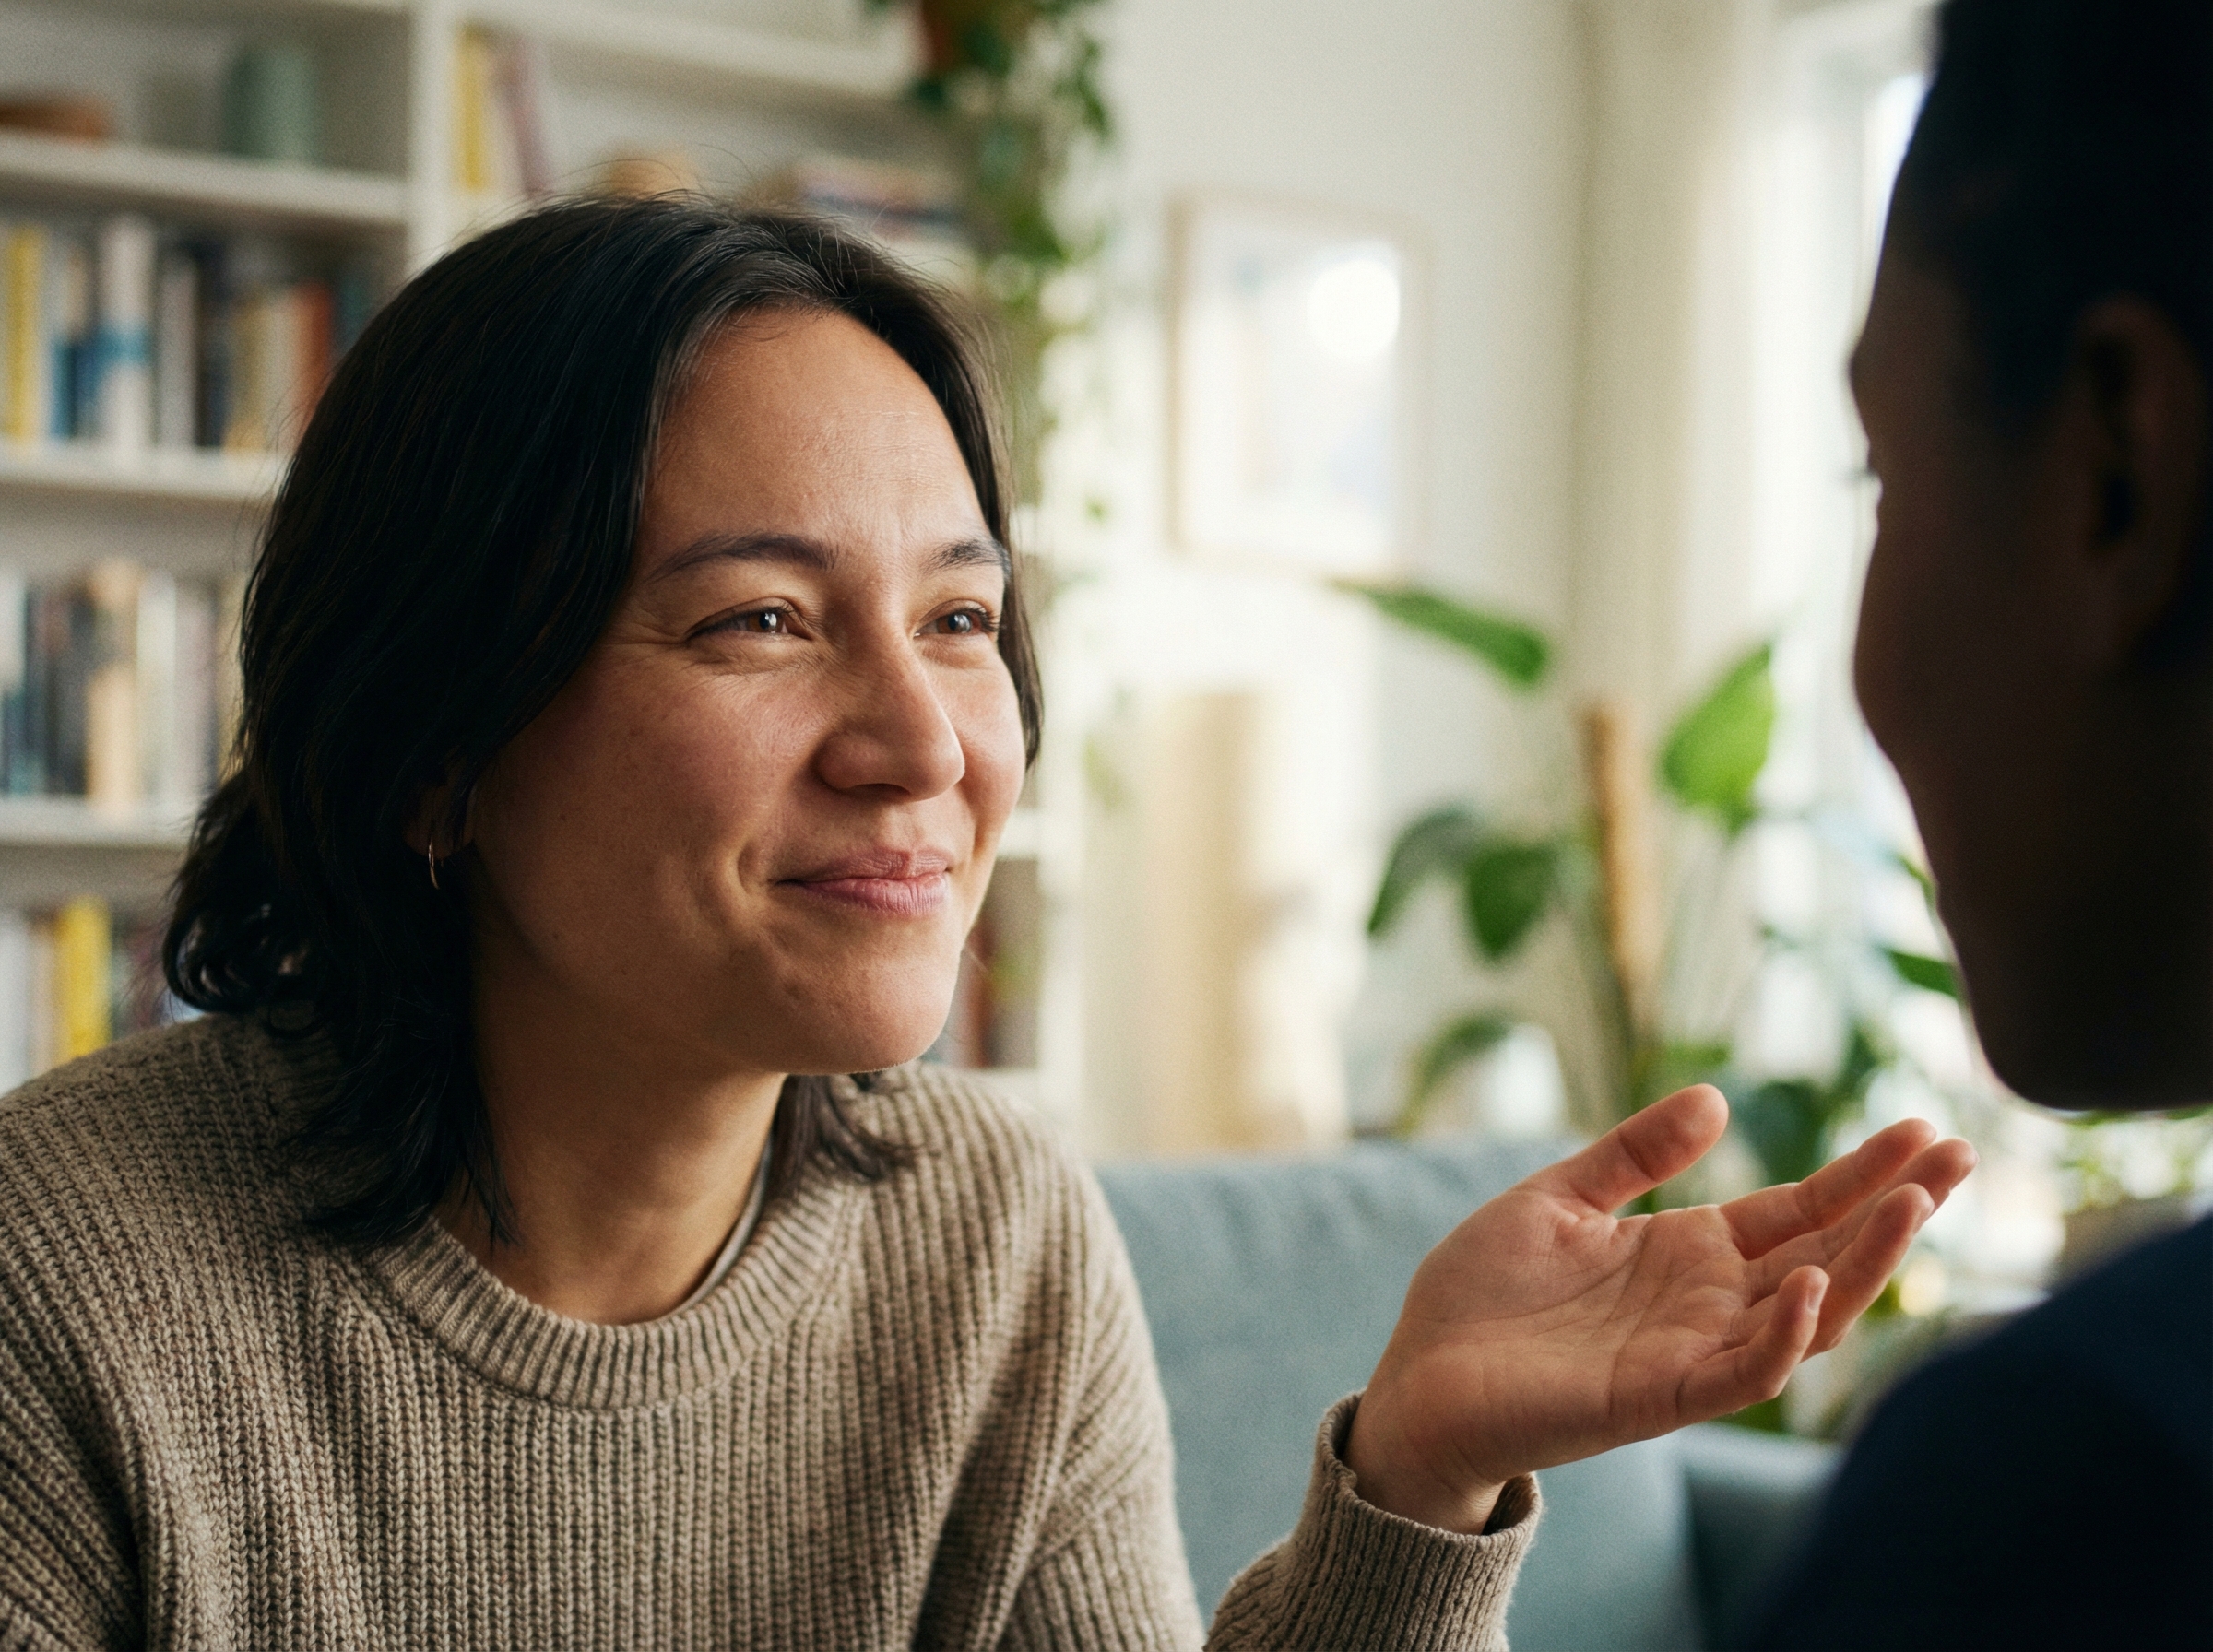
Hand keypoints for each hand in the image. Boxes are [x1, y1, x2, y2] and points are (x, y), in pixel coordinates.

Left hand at [1343, 1085, 1975, 1532]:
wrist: (1418, 1377)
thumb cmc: (1482, 1294)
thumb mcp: (1558, 1198)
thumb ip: (1633, 1153)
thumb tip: (1716, 1101)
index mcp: (1691, 1252)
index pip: (1801, 1210)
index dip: (1860, 1173)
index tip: (1922, 1128)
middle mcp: (1708, 1303)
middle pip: (1827, 1255)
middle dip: (1894, 1208)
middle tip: (1959, 1153)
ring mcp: (1691, 1352)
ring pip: (1807, 1315)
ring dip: (1863, 1265)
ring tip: (1912, 1204)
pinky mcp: (1657, 1397)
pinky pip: (1741, 1374)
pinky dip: (1782, 1336)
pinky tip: (1810, 1287)